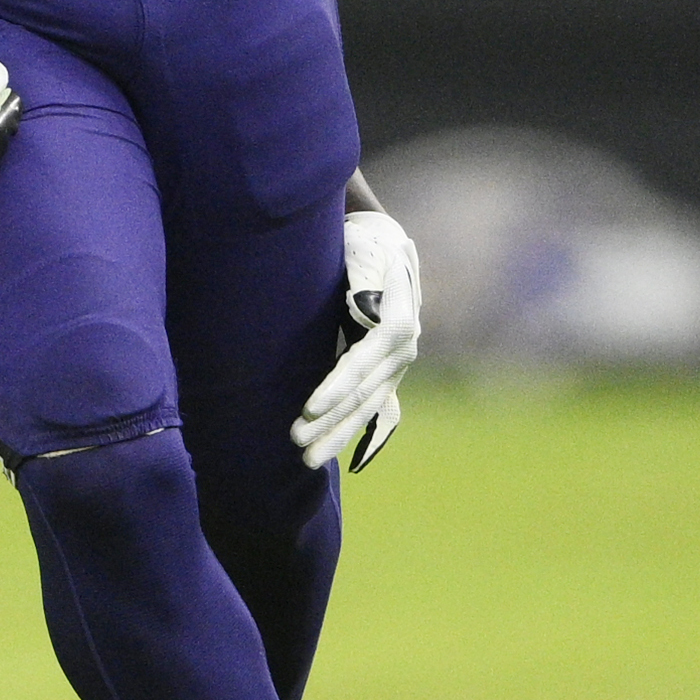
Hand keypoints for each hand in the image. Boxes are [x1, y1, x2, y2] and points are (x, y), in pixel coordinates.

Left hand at [293, 207, 419, 471]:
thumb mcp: (364, 250)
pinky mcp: (386, 371)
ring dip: (337, 433)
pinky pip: (372, 407)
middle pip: (364, 393)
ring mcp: (396, 364)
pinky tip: (337, 455)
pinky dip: (353, 431)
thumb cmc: (364, 243)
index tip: (309, 409)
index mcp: (398, 322)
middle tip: (296, 444)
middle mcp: (403, 348)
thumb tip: (367, 298)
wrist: (382, 241)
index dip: (337, 388)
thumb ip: (366, 275)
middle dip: (331, 422)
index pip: (364, 363)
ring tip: (306, 457)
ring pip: (367, 406)